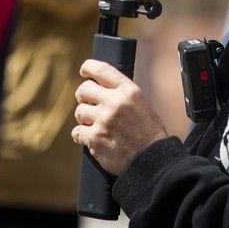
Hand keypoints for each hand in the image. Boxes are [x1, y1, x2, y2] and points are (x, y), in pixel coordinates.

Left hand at [72, 59, 169, 175]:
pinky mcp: (95, 139)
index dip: (88, 68)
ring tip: (96, 124)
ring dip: (84, 118)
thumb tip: (98, 85)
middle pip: (83, 90)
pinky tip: (92, 137)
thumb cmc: (148, 131)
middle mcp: (114, 103)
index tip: (84, 71)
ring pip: (79, 112)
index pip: (100, 69)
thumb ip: (120, 92)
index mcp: (128, 90)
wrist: (151, 159)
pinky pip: (77, 132)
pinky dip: (82, 135)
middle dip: (84, 96)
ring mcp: (103, 121)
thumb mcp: (140, 102)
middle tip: (89, 104)